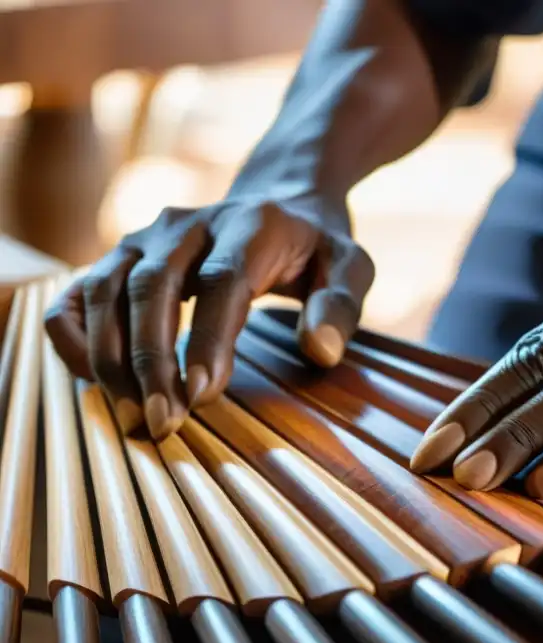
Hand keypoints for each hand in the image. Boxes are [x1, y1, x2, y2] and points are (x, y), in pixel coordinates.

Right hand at [45, 197, 373, 438]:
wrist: (276, 201)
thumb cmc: (314, 248)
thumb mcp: (350, 267)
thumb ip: (340, 305)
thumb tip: (320, 351)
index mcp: (250, 226)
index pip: (222, 281)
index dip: (208, 339)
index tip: (202, 395)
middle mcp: (187, 225)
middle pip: (152, 287)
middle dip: (151, 360)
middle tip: (162, 422)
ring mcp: (144, 239)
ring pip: (104, 291)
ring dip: (109, 357)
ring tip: (132, 416)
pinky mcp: (118, 258)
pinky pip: (75, 295)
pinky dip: (73, 337)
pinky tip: (95, 381)